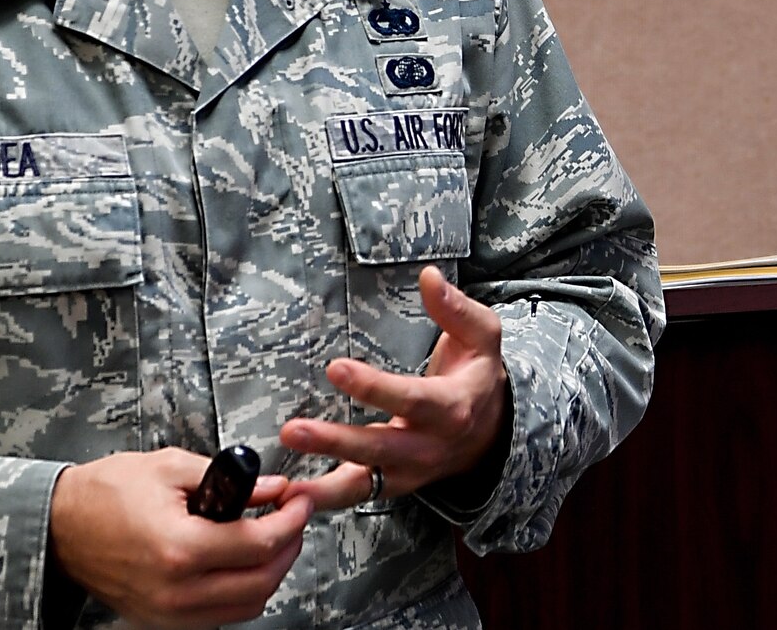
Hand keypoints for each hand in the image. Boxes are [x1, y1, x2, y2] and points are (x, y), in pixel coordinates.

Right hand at [47, 447, 309, 627]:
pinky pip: (219, 615)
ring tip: (274, 539)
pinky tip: (244, 563)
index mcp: (180, 549)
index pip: (258, 544)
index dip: (290, 521)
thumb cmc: (107, 492)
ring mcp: (169, 613)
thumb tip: (273, 489)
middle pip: (261, 583)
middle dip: (288, 549)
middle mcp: (177, 591)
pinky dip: (242, 592)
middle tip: (293, 519)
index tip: (300, 501)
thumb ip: (231, 480)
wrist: (62, 526)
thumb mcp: (172, 468)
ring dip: (270, 574)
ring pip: (246, 607)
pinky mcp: (163, 620)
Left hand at [278, 265, 509, 509]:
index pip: (410, 399)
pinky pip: (356, 496)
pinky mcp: (391, 485)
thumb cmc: (477, 376)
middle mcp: (429, 446)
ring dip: (322, 488)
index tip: (335, 369)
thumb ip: (456, 308)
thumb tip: (429, 276)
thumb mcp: (482, 336)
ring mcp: (409, 472)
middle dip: (335, 442)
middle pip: (379, 449)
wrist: (492, 434)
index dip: (373, 387)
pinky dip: (324, 500)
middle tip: (293, 430)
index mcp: (451, 407)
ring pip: (364, 485)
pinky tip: (288, 497)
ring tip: (284, 488)